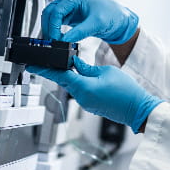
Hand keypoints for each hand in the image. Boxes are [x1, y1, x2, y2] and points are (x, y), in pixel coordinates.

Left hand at [27, 57, 162, 133]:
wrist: (137, 110)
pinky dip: (80, 83)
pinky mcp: (90, 106)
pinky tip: (87, 77)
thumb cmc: (126, 91)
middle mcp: (81, 97)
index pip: (59, 75)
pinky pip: (81, 92)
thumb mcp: (106, 71)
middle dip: (59, 69)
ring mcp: (85, 103)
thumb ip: (87, 67)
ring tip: (77, 66)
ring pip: (73, 85)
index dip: (44, 69)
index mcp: (84, 87)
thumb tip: (75, 63)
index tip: (31, 65)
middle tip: (53, 59)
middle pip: (64, 80)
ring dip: (72, 76)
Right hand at [41, 0, 138, 43]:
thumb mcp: (96, 23)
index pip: (56, 10)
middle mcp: (71, 0)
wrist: (120, 20)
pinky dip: (55, 30)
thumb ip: (79, 32)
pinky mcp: (71, 17)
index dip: (53, 25)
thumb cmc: (113, 15)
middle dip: (48, 27)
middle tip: (51, 41)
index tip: (54, 39)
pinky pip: (57, 23)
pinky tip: (58, 39)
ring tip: (53, 42)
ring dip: (50, 29)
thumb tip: (63, 41)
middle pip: (50, 12)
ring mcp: (70, 8)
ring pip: (51, 17)